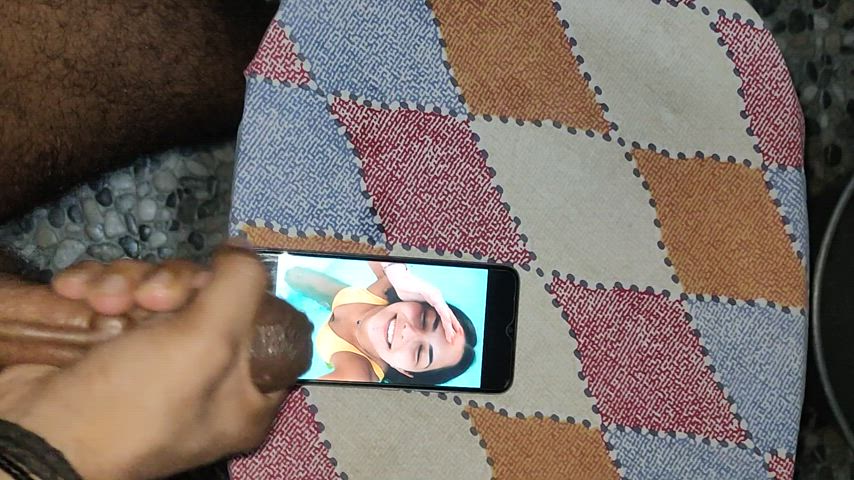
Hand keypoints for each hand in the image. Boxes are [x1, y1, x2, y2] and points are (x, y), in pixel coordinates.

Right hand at [0, 247, 290, 479]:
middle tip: (149, 299)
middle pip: (207, 297)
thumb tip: (243, 251)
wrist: (39, 438)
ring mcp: (155, 360)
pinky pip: (116, 295)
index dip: (246, 295)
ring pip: (157, 289)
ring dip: (126, 283)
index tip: (221, 280)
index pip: (267, 324)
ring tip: (102, 302)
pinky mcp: (109, 344)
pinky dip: (96, 287)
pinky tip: (76, 292)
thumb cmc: (139, 401)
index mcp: (246, 392)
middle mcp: (207, 376)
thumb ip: (242, 285)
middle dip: (171, 286)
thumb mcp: (210, 341)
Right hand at [381, 263, 462, 341]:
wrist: (400, 280)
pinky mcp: (430, 292)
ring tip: (451, 334)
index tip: (453, 335)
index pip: (445, 314)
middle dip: (452, 327)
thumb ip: (421, 310)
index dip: (450, 324)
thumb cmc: (406, 290)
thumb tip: (420, 321)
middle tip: (454, 338)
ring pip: (445, 311)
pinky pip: (439, 305)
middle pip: (448, 314)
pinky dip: (443, 313)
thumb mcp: (415, 304)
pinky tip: (447, 320)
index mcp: (435, 300)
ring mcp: (435, 294)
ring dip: (449, 324)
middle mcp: (437, 297)